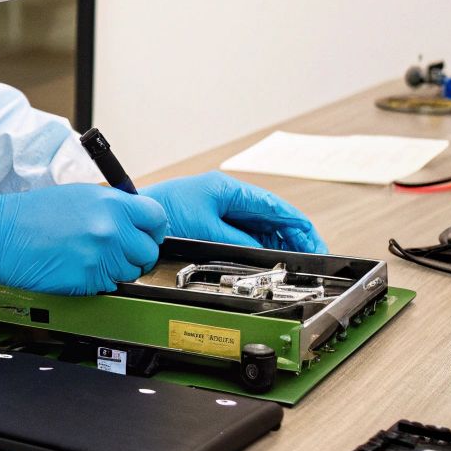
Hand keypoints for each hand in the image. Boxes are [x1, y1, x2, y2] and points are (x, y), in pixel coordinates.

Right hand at [0, 183, 169, 294]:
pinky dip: (98, 280)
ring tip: (92, 257)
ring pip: (130, 272)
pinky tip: (79, 267)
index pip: (156, 218)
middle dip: (136, 253)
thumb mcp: (78, 196)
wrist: (0, 235)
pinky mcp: (88, 280)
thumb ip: (112, 206)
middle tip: (119, 251)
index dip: (153, 228)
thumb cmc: (31, 214)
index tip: (146, 233)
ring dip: (117, 269)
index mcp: (110, 203)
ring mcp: (100, 257)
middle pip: (148, 251)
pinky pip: (109, 285)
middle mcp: (110, 230)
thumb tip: (134, 218)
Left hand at [142, 173, 324, 252]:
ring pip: (261, 227)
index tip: (313, 242)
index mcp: (229, 189)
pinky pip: (247, 234)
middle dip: (293, 237)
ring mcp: (223, 209)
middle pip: (272, 217)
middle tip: (311, 257)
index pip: (274, 206)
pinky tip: (272, 257)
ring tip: (296, 261)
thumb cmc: (164, 212)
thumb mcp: (206, 228)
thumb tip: (263, 249)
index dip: (297, 226)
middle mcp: (229, 196)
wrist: (137, 217)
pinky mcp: (215, 222)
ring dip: (280, 243)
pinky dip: (262, 246)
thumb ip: (238, 239)